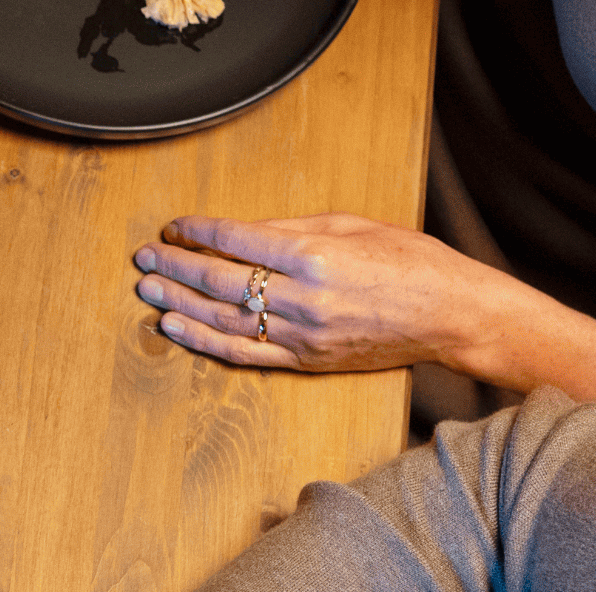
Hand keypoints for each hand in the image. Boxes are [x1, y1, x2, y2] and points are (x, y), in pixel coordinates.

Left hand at [133, 213, 595, 399]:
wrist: (450, 314)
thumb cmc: (410, 262)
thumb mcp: (352, 226)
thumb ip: (291, 229)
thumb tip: (237, 232)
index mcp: (315, 256)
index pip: (237, 242)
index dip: (198, 233)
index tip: (174, 227)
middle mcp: (302, 298)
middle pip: (220, 282)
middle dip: (176, 268)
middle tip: (145, 258)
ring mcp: (300, 334)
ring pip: (222, 319)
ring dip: (178, 304)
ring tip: (148, 290)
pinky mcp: (303, 360)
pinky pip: (240, 353)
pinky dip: (202, 341)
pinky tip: (174, 329)